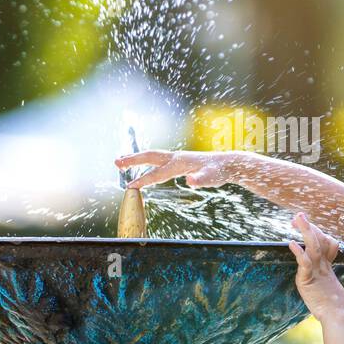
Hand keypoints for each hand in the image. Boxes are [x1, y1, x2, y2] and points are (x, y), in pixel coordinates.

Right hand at [114, 149, 237, 188]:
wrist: (228, 163)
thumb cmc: (219, 171)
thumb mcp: (211, 178)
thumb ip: (201, 179)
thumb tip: (191, 180)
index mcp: (179, 163)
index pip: (157, 173)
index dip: (143, 180)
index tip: (130, 186)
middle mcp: (175, 158)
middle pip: (149, 157)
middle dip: (132, 160)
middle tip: (116, 162)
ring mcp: (176, 158)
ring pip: (152, 157)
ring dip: (136, 158)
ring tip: (121, 161)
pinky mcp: (179, 162)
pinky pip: (158, 160)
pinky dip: (146, 162)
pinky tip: (143, 166)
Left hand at [288, 212, 343, 318]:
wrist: (338, 317)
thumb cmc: (334, 308)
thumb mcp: (327, 289)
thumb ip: (322, 281)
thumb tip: (316, 279)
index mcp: (327, 267)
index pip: (326, 243)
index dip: (318, 232)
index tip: (308, 224)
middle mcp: (323, 266)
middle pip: (319, 240)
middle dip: (309, 227)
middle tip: (299, 215)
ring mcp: (317, 272)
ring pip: (313, 246)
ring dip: (306, 230)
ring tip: (298, 218)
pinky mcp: (309, 280)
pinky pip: (305, 263)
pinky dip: (299, 252)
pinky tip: (292, 243)